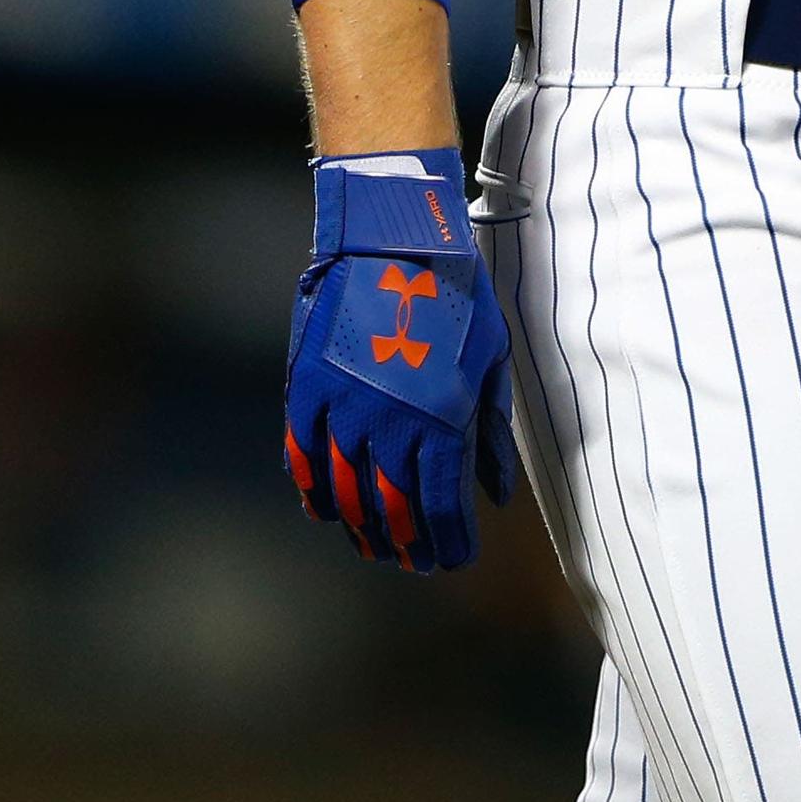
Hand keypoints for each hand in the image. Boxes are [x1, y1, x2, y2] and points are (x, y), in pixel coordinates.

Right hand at [285, 148, 518, 570]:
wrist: (394, 239)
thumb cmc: (455, 295)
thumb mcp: (490, 360)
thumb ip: (492, 431)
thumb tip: (497, 491)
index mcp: (443, 420)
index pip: (443, 504)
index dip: (449, 540)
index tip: (456, 559)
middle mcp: (390, 427)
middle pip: (394, 509)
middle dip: (408, 543)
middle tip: (416, 562)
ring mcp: (343, 411)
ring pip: (347, 494)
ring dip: (362, 528)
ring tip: (374, 548)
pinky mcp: (308, 392)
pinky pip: (303, 459)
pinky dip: (313, 492)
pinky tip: (324, 511)